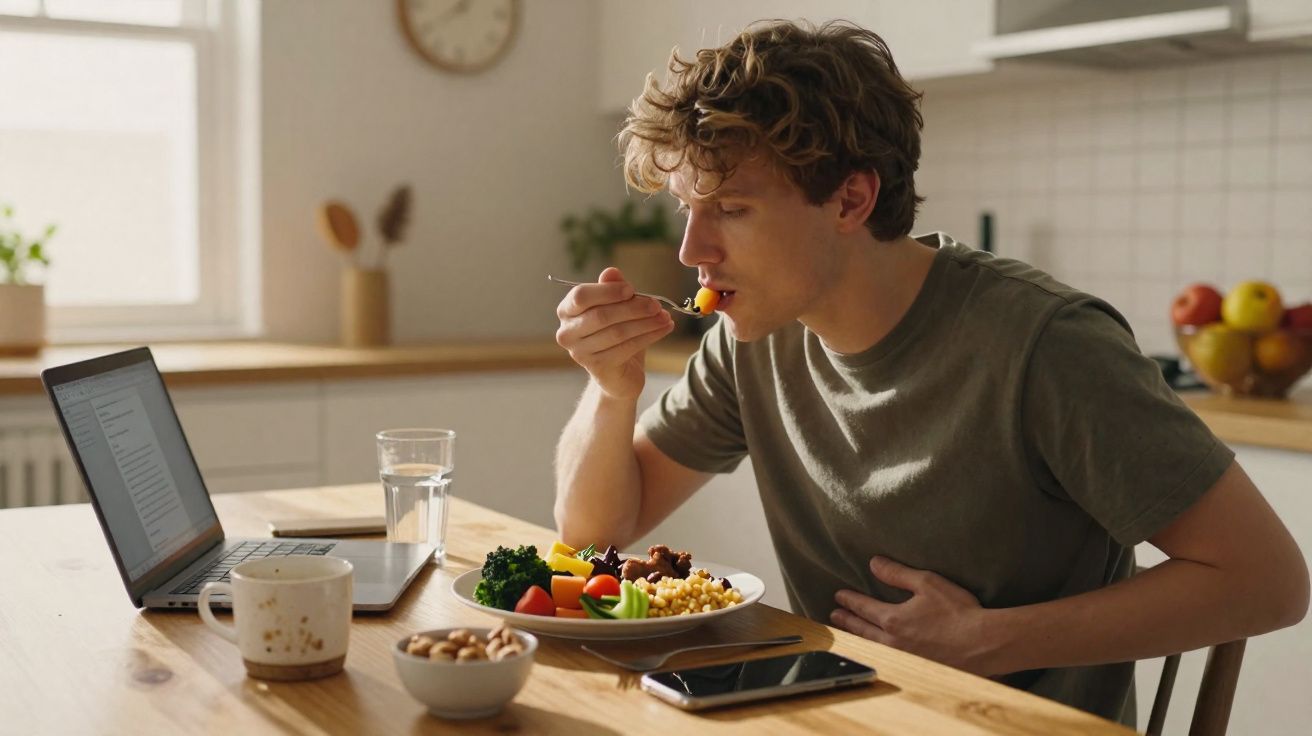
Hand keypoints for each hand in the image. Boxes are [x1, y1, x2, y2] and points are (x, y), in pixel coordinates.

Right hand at [555, 267, 674, 400]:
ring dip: (646, 323)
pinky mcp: (598, 367)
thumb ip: (612, 288)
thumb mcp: (615, 306)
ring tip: (665, 317)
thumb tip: (611, 272)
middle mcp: (567, 333)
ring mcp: (580, 353)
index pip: (581, 296)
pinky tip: (664, 329)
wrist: (617, 372)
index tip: (632, 289)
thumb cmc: (613, 331)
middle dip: (633, 308)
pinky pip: (627, 348)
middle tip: (656, 305)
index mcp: (566, 311)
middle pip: (602, 315)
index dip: (608, 291)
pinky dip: (649, 336)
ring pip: (617, 333)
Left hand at [830, 556, 993, 675]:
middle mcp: (893, 642)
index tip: (838, 596)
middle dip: (847, 620)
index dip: (849, 600)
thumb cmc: (958, 612)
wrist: (983, 644)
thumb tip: (874, 563)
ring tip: (849, 633)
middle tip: (834, 615)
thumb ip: (897, 573)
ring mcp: (904, 658)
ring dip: (857, 638)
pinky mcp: (918, 668)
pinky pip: (888, 659)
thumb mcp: (927, 583)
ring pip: (872, 647)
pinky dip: (875, 652)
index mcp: (893, 619)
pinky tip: (877, 652)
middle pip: (862, 630)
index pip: (863, 608)